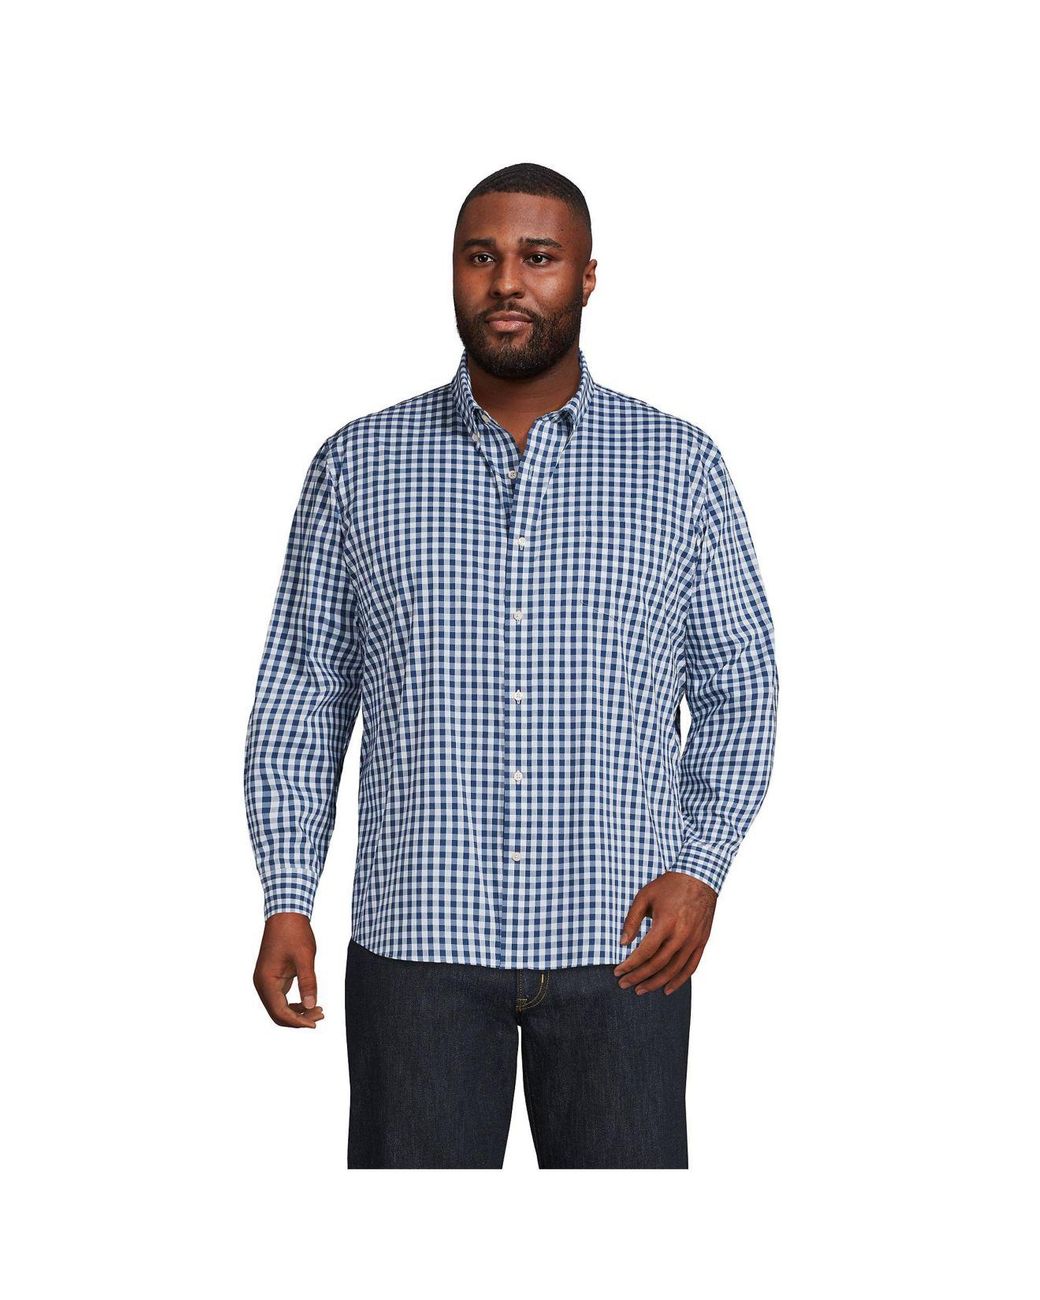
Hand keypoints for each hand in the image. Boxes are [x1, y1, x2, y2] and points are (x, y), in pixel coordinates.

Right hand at [253, 912, 324, 1027]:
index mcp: (266, 980)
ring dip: (297, 1012)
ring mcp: (266, 980)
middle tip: (320, 1016)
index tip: (315, 1023)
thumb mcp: (305, 957)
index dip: (297, 1021)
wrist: (285, 913)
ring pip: (279, 1007)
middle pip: (277, 1013)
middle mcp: (262, 983)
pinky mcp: (272, 977)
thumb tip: (311, 1005)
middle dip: (298, 1019)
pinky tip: (309, 1003)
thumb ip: (308, 982)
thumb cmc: (294, 932)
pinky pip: (280, 998)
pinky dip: (294, 1004)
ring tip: (318, 1011)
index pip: (279, 1011)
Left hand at [613, 872, 717, 994]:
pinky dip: (679, 981)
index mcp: (665, 923)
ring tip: (640, 990)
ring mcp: (693, 940)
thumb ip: (632, 920)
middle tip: (624, 984)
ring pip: (673, 970)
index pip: (644, 952)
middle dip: (638, 977)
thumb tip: (622, 943)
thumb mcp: (644, 896)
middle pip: (657, 964)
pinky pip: (691, 967)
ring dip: (656, 983)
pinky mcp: (701, 942)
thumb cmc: (669, 885)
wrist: (699, 878)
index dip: (630, 965)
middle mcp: (681, 935)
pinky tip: (667, 989)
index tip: (617, 972)